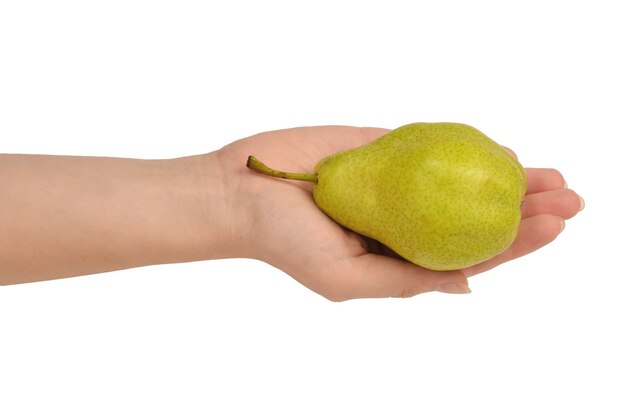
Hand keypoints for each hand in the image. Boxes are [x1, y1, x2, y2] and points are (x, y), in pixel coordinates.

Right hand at [218, 126, 583, 300]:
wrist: (241, 191)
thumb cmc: (284, 241)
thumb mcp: (344, 279)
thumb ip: (403, 281)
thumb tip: (468, 288)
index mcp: (398, 256)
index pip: (467, 253)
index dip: (514, 243)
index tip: (553, 226)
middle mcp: (404, 221)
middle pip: (474, 215)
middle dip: (525, 209)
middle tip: (572, 198)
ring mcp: (396, 183)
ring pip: (460, 179)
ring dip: (506, 177)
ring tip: (552, 175)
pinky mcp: (381, 150)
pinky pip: (430, 146)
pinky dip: (466, 147)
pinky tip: (501, 149)